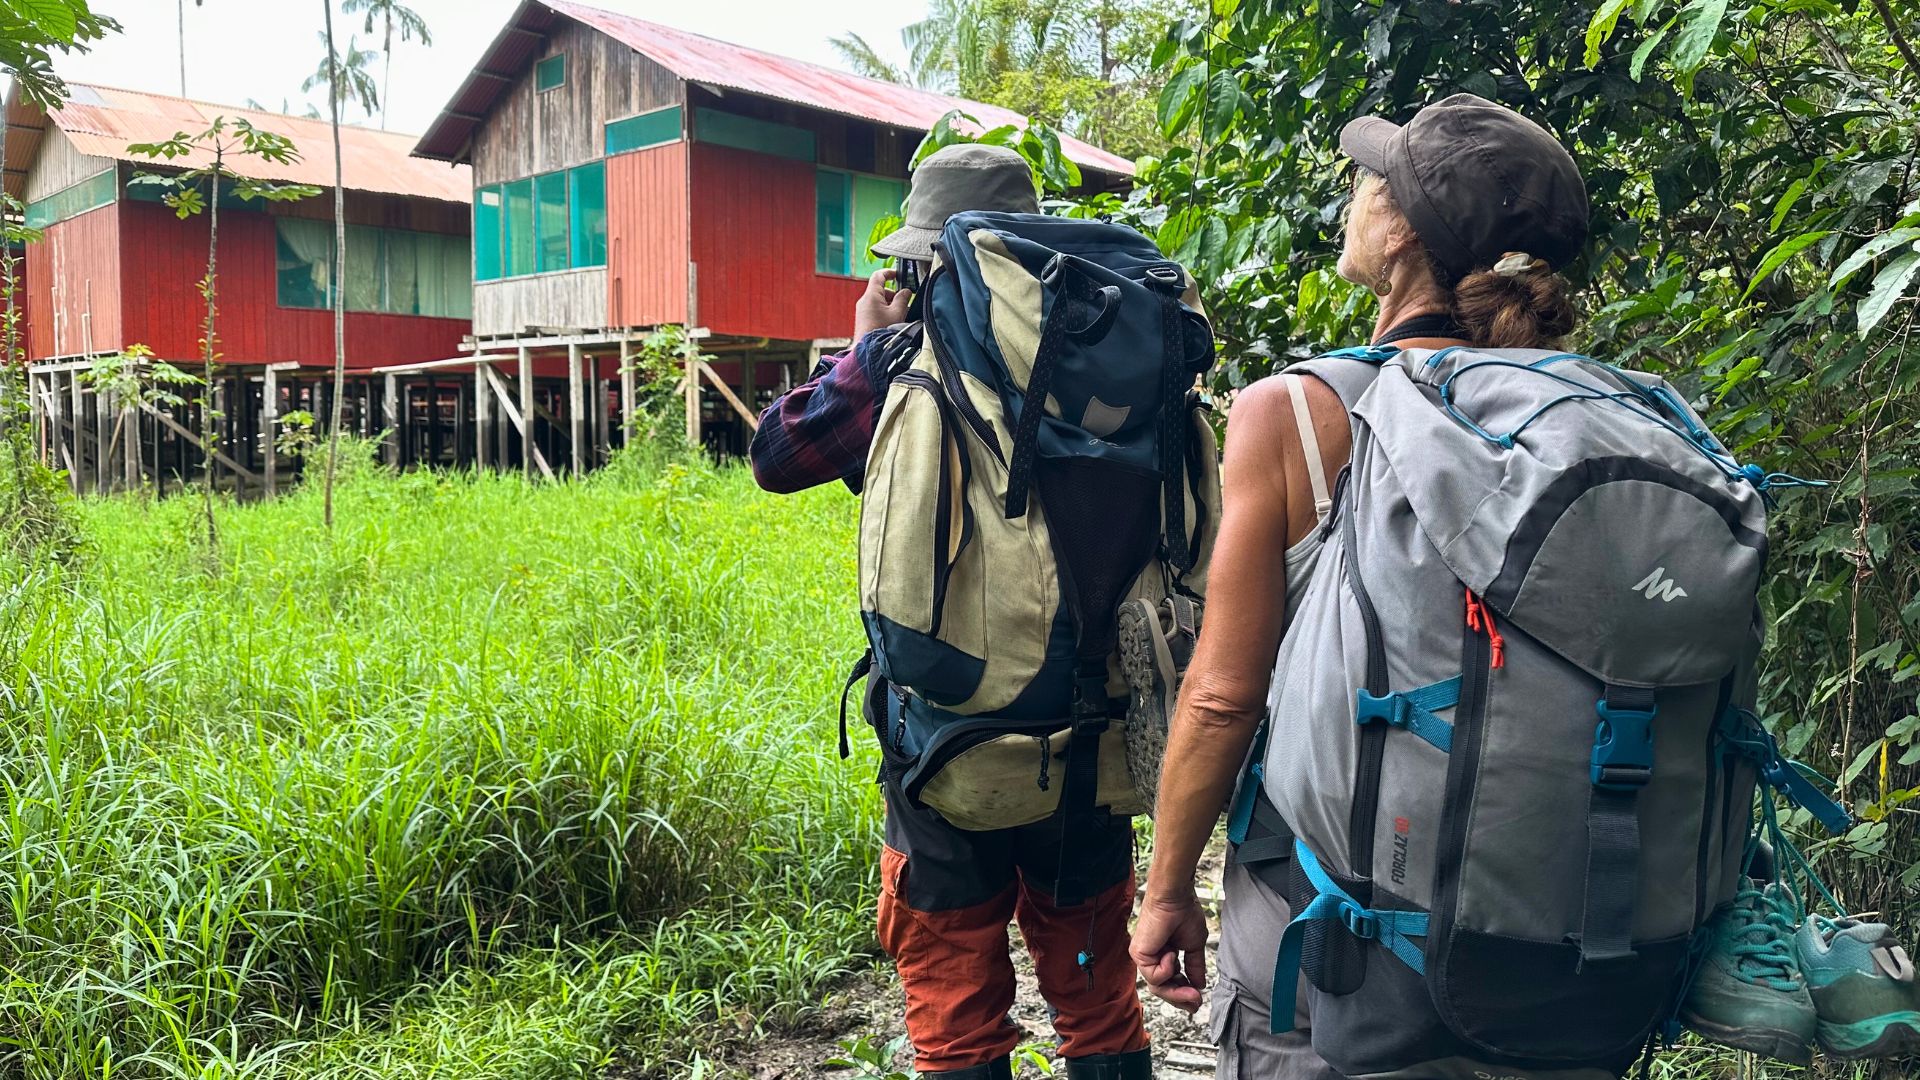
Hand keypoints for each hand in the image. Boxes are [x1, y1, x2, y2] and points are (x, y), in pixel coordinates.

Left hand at [853, 268, 912, 341]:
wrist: (867, 351)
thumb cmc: (881, 332)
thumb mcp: (897, 313)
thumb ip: (903, 299)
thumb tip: (906, 292)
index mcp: (871, 295)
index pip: (879, 275)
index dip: (889, 272)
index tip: (898, 274)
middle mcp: (864, 301)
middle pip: (881, 290)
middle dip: (894, 294)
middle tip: (904, 303)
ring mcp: (862, 310)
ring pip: (879, 301)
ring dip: (890, 305)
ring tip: (899, 316)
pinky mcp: (863, 319)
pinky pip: (875, 310)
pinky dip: (885, 311)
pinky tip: (892, 322)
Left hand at [1130, 888, 1209, 1013]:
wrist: (1176, 897)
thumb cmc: (1184, 913)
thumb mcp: (1194, 947)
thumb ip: (1194, 967)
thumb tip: (1199, 985)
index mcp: (1163, 955)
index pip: (1169, 983)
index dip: (1183, 995)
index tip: (1198, 1001)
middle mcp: (1151, 957)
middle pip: (1162, 989)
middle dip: (1180, 999)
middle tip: (1196, 1002)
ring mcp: (1143, 956)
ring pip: (1157, 987)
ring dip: (1177, 991)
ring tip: (1192, 992)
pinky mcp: (1138, 954)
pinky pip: (1154, 976)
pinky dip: (1167, 970)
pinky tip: (1173, 954)